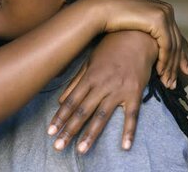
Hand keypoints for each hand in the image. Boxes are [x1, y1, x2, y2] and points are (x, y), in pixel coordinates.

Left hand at [47, 31, 153, 153]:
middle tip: (58, 146)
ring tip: (81, 150)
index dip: (60, 117)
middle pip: (82, 111)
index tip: (50, 131)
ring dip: (90, 134)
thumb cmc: (110, 49)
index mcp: (89, 77)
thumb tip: (60, 100)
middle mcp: (102, 85)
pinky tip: (124, 146)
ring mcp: (119, 90)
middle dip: (69, 130)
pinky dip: (129, 131)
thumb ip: (76, 82)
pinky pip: (132, 115)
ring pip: (102, 115)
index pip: (70, 101)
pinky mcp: (135, 93)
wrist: (137, 37)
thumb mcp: (89, 62)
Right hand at [86, 0, 187, 87]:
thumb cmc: (112, 19)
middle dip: (176, 66)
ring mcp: (164, 14)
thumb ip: (146, 32)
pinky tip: (160, 73)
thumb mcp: (135, 26)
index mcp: (163, 9)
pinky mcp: (159, 20)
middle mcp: (167, 10)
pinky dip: (165, 61)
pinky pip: (166, 46)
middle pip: (177, 43)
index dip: (180, 56)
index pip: (176, 37)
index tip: (185, 71)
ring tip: (167, 82)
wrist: (102, 10)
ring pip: (173, 47)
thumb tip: (151, 45)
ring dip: (170, 67)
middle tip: (174, 83)